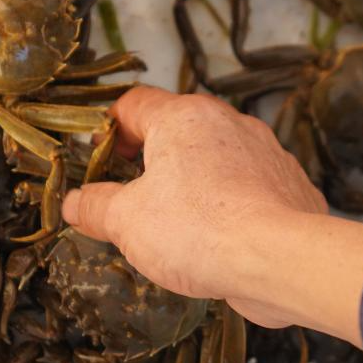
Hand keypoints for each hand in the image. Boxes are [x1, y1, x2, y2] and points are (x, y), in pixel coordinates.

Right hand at [62, 86, 362, 344]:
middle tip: (132, 196)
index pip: (133, 103)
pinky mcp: (288, 182)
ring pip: (214, 157)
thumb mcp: (125, 221)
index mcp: (182, 117)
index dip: (110, 128)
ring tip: (175, 223)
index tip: (100, 159)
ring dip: (191, 181)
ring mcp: (264, 150)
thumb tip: (73, 203)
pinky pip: (248, 184)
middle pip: (176, 128)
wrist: (281, 260)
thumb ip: (94, 206)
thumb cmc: (198, 229)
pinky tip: (219, 238)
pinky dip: (229, 203)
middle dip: (150, 159)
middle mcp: (227, 121)